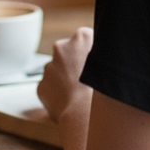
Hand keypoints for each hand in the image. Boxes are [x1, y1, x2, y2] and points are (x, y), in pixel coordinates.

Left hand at [38, 27, 93, 149]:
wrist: (83, 113)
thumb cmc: (100, 88)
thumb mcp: (108, 61)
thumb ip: (99, 52)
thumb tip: (97, 52)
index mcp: (81, 37)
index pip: (84, 38)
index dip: (89, 51)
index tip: (93, 62)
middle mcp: (62, 47)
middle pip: (67, 52)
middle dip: (72, 62)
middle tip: (85, 78)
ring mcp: (49, 67)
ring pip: (56, 70)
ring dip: (63, 78)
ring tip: (77, 92)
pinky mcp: (41, 85)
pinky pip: (50, 87)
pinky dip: (56, 93)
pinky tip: (68, 101)